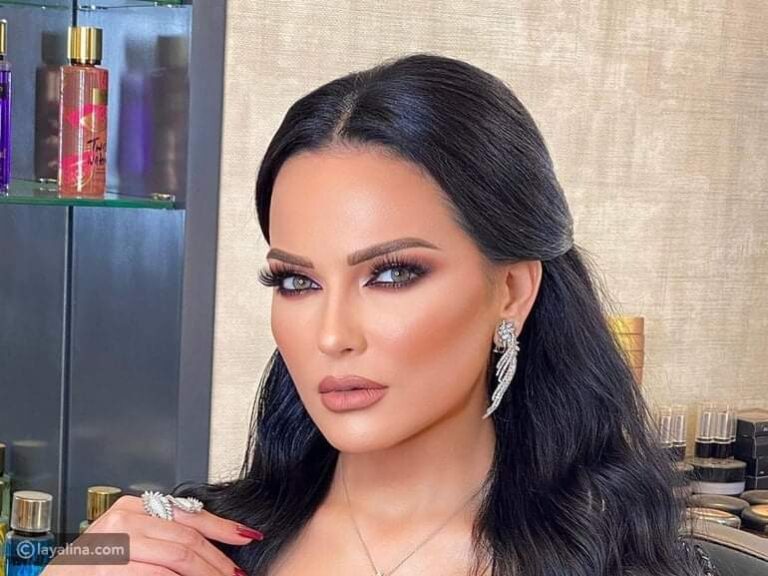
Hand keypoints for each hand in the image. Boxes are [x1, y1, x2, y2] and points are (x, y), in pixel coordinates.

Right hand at [39, 494, 260, 574]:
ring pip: (177, 557)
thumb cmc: (95, 568)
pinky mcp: (106, 568)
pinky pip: (154, 575)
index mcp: (133, 507)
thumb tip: (212, 546)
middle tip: (237, 574)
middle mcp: (123, 520)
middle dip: (218, 560)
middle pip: (188, 538)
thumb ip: (165, 535)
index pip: (190, 514)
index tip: (247, 537)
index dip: (223, 527)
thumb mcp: (132, 541)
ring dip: (205, 573)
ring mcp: (112, 544)